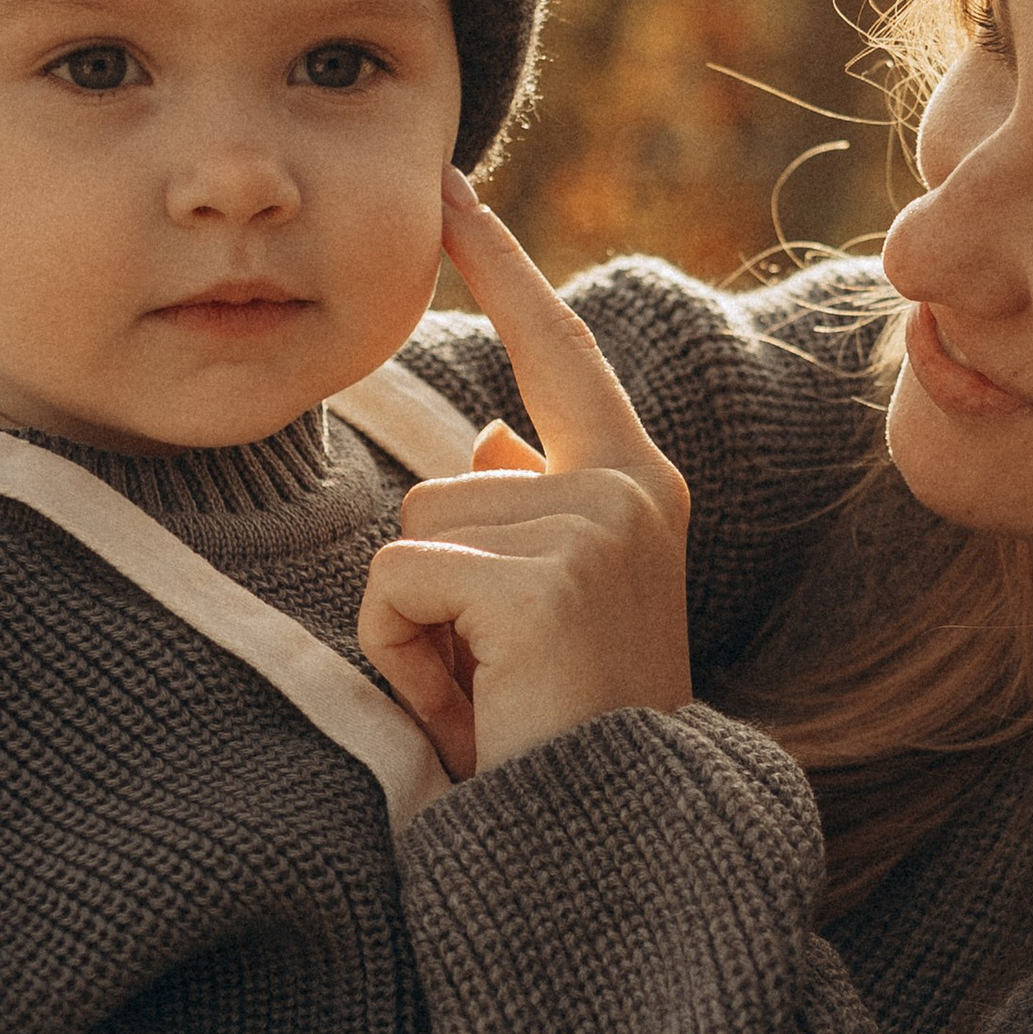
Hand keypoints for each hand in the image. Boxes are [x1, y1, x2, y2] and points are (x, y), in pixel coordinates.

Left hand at [357, 169, 692, 777]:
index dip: (494, 262)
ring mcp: (591, 527)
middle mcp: (626, 488)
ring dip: (417, 633)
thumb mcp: (552, 609)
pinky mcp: (540, 580)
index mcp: (635, 483)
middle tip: (499, 684)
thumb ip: (529, 511)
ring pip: (411, 532)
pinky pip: (397, 583)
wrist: (615, 848)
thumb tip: (488, 432)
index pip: (553, 344)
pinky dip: (404, 658)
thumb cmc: (573, 738)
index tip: (446, 186)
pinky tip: (475, 712)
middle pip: (441, 479)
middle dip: (432, 590)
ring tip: (493, 699)